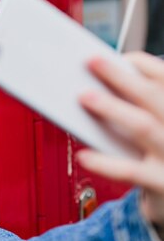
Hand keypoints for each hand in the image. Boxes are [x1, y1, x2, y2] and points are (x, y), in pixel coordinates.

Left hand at [76, 52, 163, 229]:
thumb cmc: (159, 157)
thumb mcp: (157, 128)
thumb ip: (139, 108)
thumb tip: (97, 86)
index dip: (143, 64)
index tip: (116, 56)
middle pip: (154, 97)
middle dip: (121, 77)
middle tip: (92, 61)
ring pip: (143, 127)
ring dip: (112, 109)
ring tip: (84, 97)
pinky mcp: (163, 183)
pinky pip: (131, 171)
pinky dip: (105, 163)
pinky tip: (84, 155)